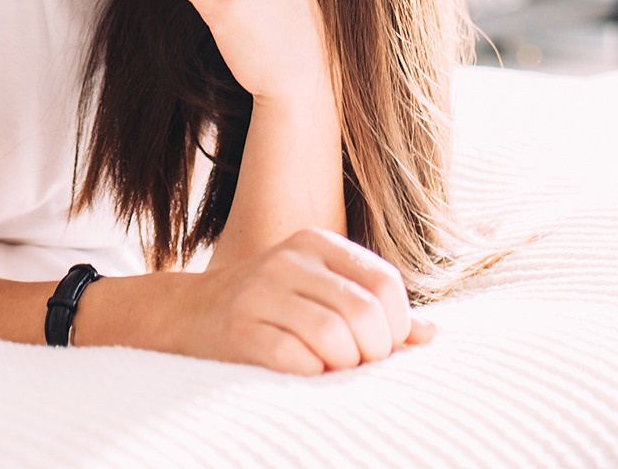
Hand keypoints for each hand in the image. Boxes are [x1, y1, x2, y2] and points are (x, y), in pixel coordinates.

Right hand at [188, 227, 435, 373]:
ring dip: (341, 366)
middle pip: (364, 313)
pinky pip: (296, 359)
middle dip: (372, 351)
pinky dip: (310, 374)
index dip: (395, 324)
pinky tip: (301, 371)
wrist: (187, 312)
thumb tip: (431, 336)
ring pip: (334, 338)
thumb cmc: (270, 307)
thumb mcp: (320, 291)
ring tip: (328, 367)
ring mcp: (259, 292)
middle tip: (356, 363)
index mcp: (315, 243)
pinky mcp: (239, 329)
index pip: (385, 282)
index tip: (379, 345)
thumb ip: (373, 309)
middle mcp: (287, 260)